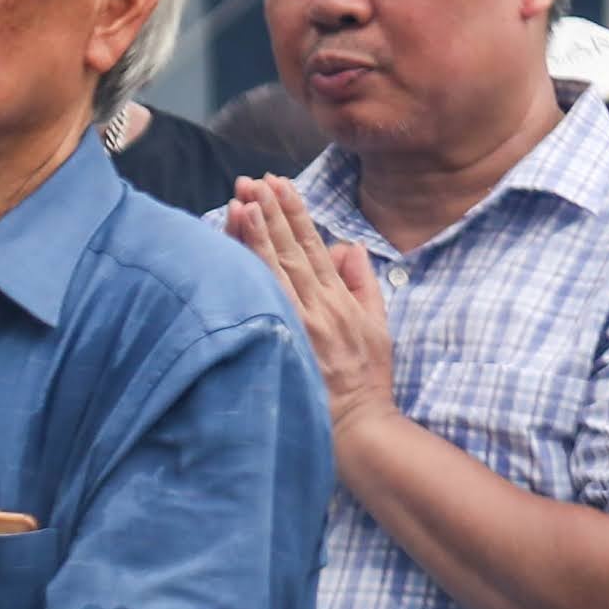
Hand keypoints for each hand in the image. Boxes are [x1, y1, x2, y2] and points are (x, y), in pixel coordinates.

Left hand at [226, 179, 394, 436]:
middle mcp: (317, 307)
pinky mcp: (282, 344)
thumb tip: (348, 246)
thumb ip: (364, 284)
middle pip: (289, 251)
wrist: (357, 428)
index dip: (294, 213)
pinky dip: (246, 272)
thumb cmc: (365, 380)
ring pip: (272, 270)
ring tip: (241, 200)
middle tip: (251, 180)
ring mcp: (297, 326)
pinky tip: (231, 250)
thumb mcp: (377, 327)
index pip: (312, 246)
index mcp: (339, 300)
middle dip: (270, 212)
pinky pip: (260, 301)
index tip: (277, 184)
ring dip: (256, 233)